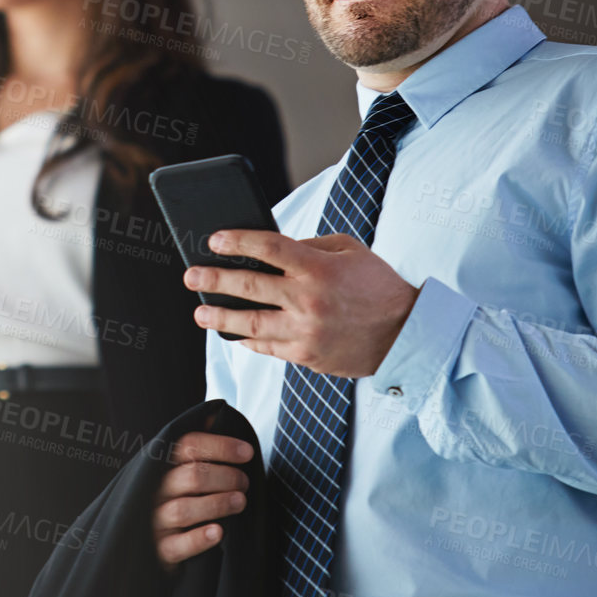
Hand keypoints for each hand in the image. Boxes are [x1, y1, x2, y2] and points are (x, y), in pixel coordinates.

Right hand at [150, 431, 253, 567]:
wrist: (138, 539)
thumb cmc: (171, 495)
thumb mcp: (177, 465)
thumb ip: (196, 443)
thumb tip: (218, 412)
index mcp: (160, 464)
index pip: (188, 446)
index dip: (220, 446)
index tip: (247, 452)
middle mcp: (154, 490)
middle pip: (192, 477)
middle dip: (225, 477)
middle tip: (245, 482)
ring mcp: (155, 521)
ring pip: (184, 510)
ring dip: (217, 504)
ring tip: (240, 501)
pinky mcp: (159, 550)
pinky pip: (177, 546)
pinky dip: (198, 539)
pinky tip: (218, 532)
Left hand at [183, 231, 420, 377]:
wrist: (406, 334)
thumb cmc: (377, 285)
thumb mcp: (348, 250)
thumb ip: (308, 245)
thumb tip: (268, 248)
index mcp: (319, 268)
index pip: (267, 248)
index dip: (237, 241)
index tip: (214, 240)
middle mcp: (308, 300)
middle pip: (249, 287)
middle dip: (214, 280)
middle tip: (191, 276)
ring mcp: (305, 332)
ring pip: (249, 325)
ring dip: (219, 318)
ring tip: (200, 313)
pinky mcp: (306, 356)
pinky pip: (267, 347)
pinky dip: (247, 340)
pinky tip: (233, 334)